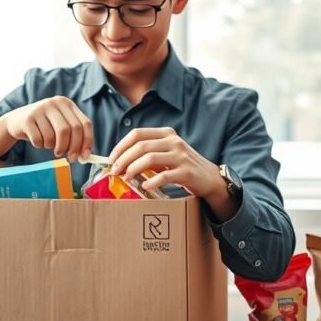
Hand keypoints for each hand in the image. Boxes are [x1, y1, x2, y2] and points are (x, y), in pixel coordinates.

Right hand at [2, 96, 93, 160]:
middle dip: (71, 148)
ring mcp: (40, 109)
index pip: (85, 123)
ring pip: (54, 136)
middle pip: (70, 129)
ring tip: (49, 145)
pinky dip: (40, 145)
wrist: (17, 121)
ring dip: (53, 147)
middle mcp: (54, 103)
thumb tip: (85, 156)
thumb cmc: (44, 126)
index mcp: (67, 103)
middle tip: (69, 158)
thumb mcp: (60, 125)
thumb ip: (74, 136)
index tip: (84, 157)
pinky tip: (37, 140)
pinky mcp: (28, 118)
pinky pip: (39, 140)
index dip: (87, 141)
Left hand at [109, 127, 237, 220]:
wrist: (209, 178)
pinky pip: (164, 175)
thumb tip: (119, 163)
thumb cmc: (182, 167)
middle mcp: (173, 141)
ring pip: (150, 158)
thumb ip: (147, 154)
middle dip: (123, 159)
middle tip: (114, 172)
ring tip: (125, 179)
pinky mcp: (187, 172)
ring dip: (133, 169)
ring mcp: (181, 155)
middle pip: (141, 146)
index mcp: (165, 133)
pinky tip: (144, 186)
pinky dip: (152, 181)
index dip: (121, 146)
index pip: (137, 134)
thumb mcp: (166, 154)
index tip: (111, 160)